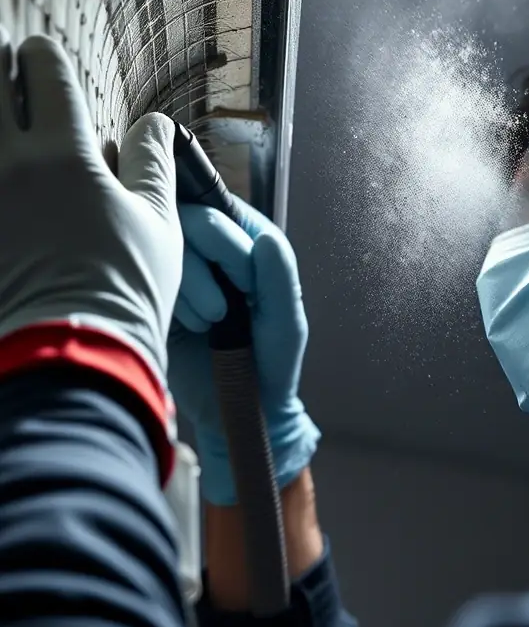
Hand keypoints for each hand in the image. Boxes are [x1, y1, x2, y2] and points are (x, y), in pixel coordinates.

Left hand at [0, 29, 181, 395]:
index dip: (44, 56)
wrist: (72, 358)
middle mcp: (7, 164)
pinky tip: (5, 176)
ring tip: (5, 121)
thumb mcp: (157, 223)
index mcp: (64, 155)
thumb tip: (157, 121)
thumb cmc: (125, 291)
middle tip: (7, 74)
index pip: (44, 70)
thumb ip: (152, 162)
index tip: (44, 59)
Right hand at [168, 200, 319, 503]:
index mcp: (247, 247)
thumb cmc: (271, 366)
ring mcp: (179, 273)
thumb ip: (280, 281)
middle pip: (188, 220)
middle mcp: (211, 254)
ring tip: (210, 326)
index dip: (229, 244)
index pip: (224, 212)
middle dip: (206, 267)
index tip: (246, 287)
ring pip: (164, 248)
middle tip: (223, 311)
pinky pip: (145, 279)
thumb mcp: (285, 325)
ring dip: (190, 289)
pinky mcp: (154, 296)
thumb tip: (267, 240)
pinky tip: (189, 330)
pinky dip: (169, 302)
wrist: (236, 413)